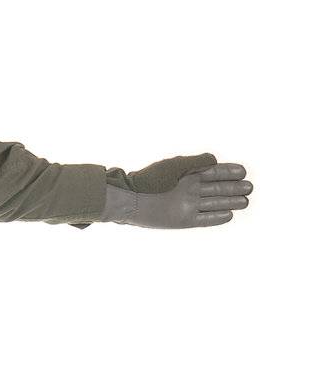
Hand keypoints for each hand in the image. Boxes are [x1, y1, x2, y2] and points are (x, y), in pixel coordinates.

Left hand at [102, 156, 252, 227]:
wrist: (131, 199)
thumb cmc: (150, 179)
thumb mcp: (175, 166)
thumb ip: (196, 162)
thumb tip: (215, 160)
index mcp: (188, 174)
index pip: (214, 172)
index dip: (229, 172)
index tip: (243, 171)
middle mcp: (190, 189)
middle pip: (217, 188)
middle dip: (234, 188)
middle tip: (249, 188)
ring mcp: (187, 205)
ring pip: (213, 203)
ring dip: (229, 202)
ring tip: (245, 202)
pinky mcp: (183, 220)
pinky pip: (204, 219)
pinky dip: (216, 218)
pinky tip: (229, 216)